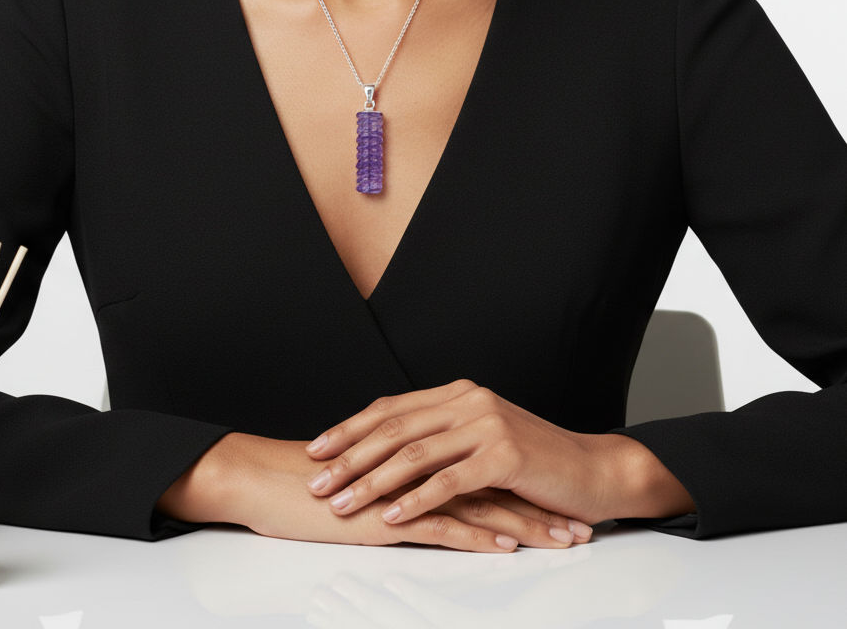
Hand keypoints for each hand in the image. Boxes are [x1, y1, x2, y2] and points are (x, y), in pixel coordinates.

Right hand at [158, 432, 585, 551]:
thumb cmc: (306, 482)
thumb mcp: (363, 479)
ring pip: (478, 504)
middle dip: (538, 505)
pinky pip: (442, 525)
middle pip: (492, 484)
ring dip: (524, 524)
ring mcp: (404, 488)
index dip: (520, 483)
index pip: (479, 467)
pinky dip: (478, 536)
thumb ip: (397, 480)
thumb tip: (427, 492)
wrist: (263, 479)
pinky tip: (507, 546)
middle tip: (578, 522)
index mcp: (414, 455)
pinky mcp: (386, 513)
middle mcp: (416, 465)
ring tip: (563, 539)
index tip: (556, 500)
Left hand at [304, 380, 694, 530]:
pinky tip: (391, 516)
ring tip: (342, 502)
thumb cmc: (534, 461)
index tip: (316, 449)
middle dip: (350, 457)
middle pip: (395, 428)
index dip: (350, 428)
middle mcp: (469, 401)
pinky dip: (415, 500)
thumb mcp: (482, 437)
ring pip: (415, 454)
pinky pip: (448, 481)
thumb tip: (389, 449)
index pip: (391, 408)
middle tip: (316, 481)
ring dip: (373, 481)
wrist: (593, 471)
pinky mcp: (504, 456)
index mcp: (459, 393)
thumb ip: (442, 435)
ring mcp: (487, 425)